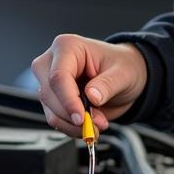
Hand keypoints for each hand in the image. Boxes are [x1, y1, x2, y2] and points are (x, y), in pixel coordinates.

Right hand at [31, 34, 147, 136]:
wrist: (124, 77)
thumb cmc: (123, 66)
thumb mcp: (123, 73)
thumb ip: (107, 85)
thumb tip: (92, 96)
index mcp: (68, 47)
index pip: (58, 76)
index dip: (68, 100)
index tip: (81, 118)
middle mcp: (53, 61)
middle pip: (49, 94)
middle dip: (72, 114)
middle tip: (96, 123)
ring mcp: (50, 81)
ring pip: (50, 110)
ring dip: (73, 124)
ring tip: (98, 123)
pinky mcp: (53, 98)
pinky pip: (55, 118)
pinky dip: (71, 127)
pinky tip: (89, 124)